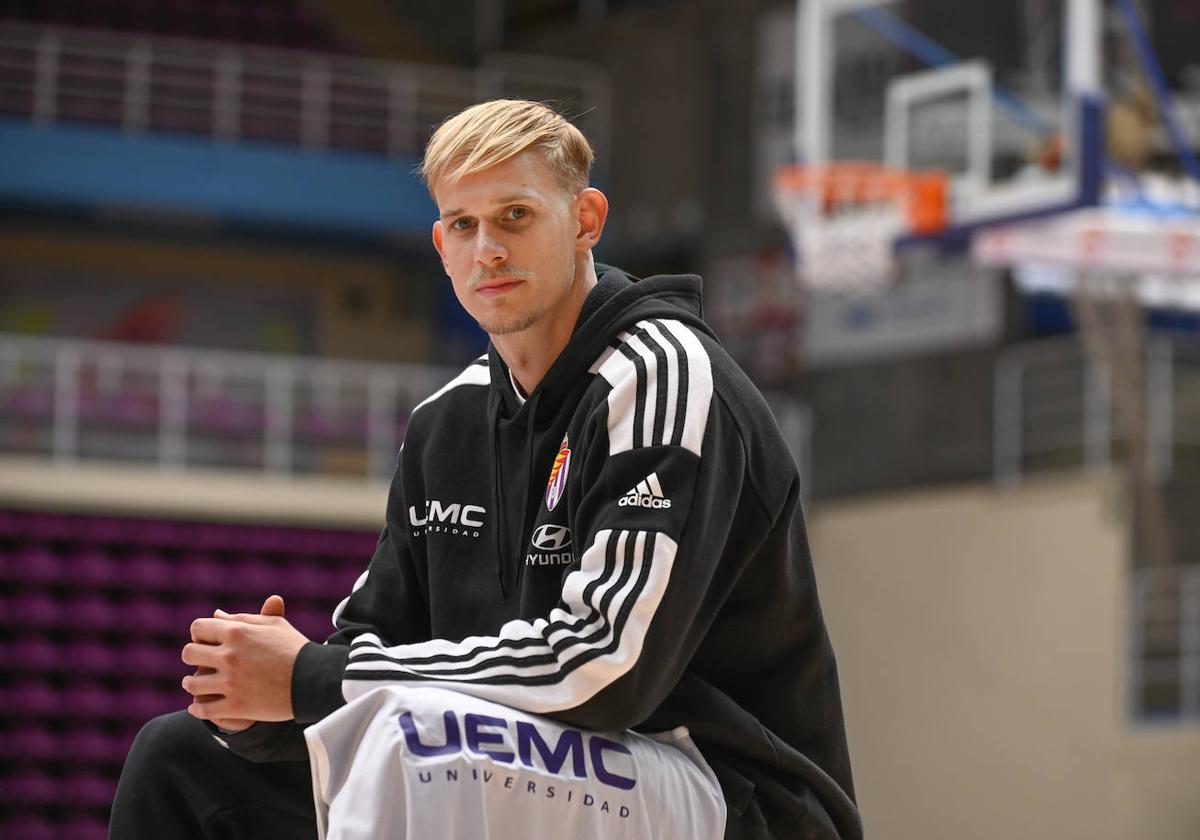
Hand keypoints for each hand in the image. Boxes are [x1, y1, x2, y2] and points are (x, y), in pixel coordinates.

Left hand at [181, 594, 308, 725]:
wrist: (315, 681)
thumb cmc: (296, 649)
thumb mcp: (274, 626)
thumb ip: (243, 619)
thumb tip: (217, 615)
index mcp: (237, 632)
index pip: (198, 628)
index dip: (200, 633)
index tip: (206, 641)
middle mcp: (229, 656)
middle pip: (189, 653)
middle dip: (193, 655)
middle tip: (201, 662)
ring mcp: (231, 683)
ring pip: (192, 684)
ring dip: (192, 683)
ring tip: (195, 684)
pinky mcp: (235, 707)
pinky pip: (203, 710)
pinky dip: (198, 709)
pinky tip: (199, 706)